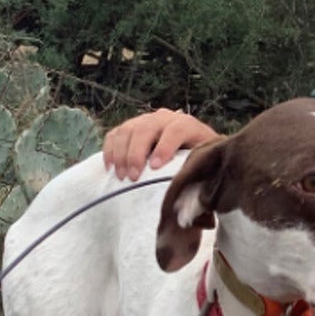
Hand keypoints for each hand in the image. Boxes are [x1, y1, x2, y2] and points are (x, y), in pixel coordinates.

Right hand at [102, 108, 220, 179]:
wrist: (192, 148)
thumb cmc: (199, 161)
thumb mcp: (204, 165)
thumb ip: (198, 174)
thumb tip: (188, 197)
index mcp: (187, 125)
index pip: (176, 130)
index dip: (165, 147)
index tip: (155, 168)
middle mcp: (165, 118)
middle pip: (145, 128)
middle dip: (136, 154)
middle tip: (133, 178)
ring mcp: (145, 120)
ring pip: (127, 130)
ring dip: (121, 153)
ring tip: (121, 176)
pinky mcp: (130, 128)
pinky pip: (115, 134)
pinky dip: (109, 150)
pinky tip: (110, 168)